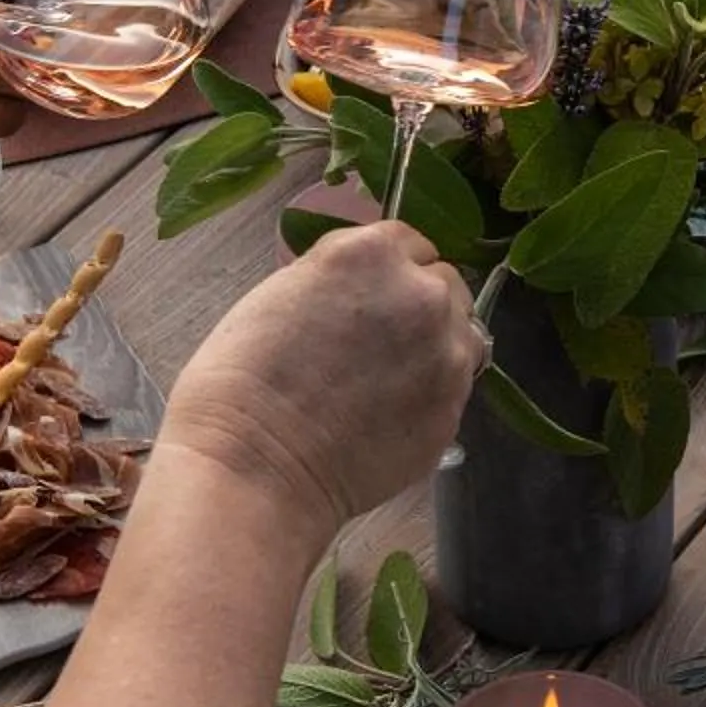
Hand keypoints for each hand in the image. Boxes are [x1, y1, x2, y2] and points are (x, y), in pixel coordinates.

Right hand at [164, 222, 479, 535]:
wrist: (255, 465)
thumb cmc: (243, 380)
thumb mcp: (283, 292)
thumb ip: (341, 278)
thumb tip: (365, 288)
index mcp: (372, 253)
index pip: (410, 241)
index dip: (391, 269)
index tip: (374, 293)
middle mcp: (422, 294)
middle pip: (444, 284)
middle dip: (418, 304)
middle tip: (379, 340)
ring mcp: (446, 353)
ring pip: (462, 333)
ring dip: (437, 345)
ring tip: (391, 377)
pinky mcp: (453, 407)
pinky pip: (455, 386)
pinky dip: (432, 392)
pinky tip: (391, 412)